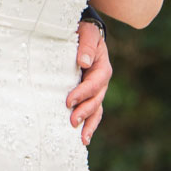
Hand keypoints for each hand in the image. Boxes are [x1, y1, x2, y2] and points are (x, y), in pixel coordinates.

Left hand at [66, 21, 111, 144]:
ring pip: (96, 110)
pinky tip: (82, 139)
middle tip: (72, 121)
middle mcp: (101, 82)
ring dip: (89, 123)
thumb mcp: (86, 32)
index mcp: (102, 67)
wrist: (82, 33)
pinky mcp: (87, 96)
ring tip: (82, 138)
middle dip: (85, 112)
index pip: (95, 83)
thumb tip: (84, 62)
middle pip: (96, 100)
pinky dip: (88, 125)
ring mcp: (95, 91)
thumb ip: (86, 45)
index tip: (69, 101)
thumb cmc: (83, 32)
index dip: (83, 93)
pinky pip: (91, 112)